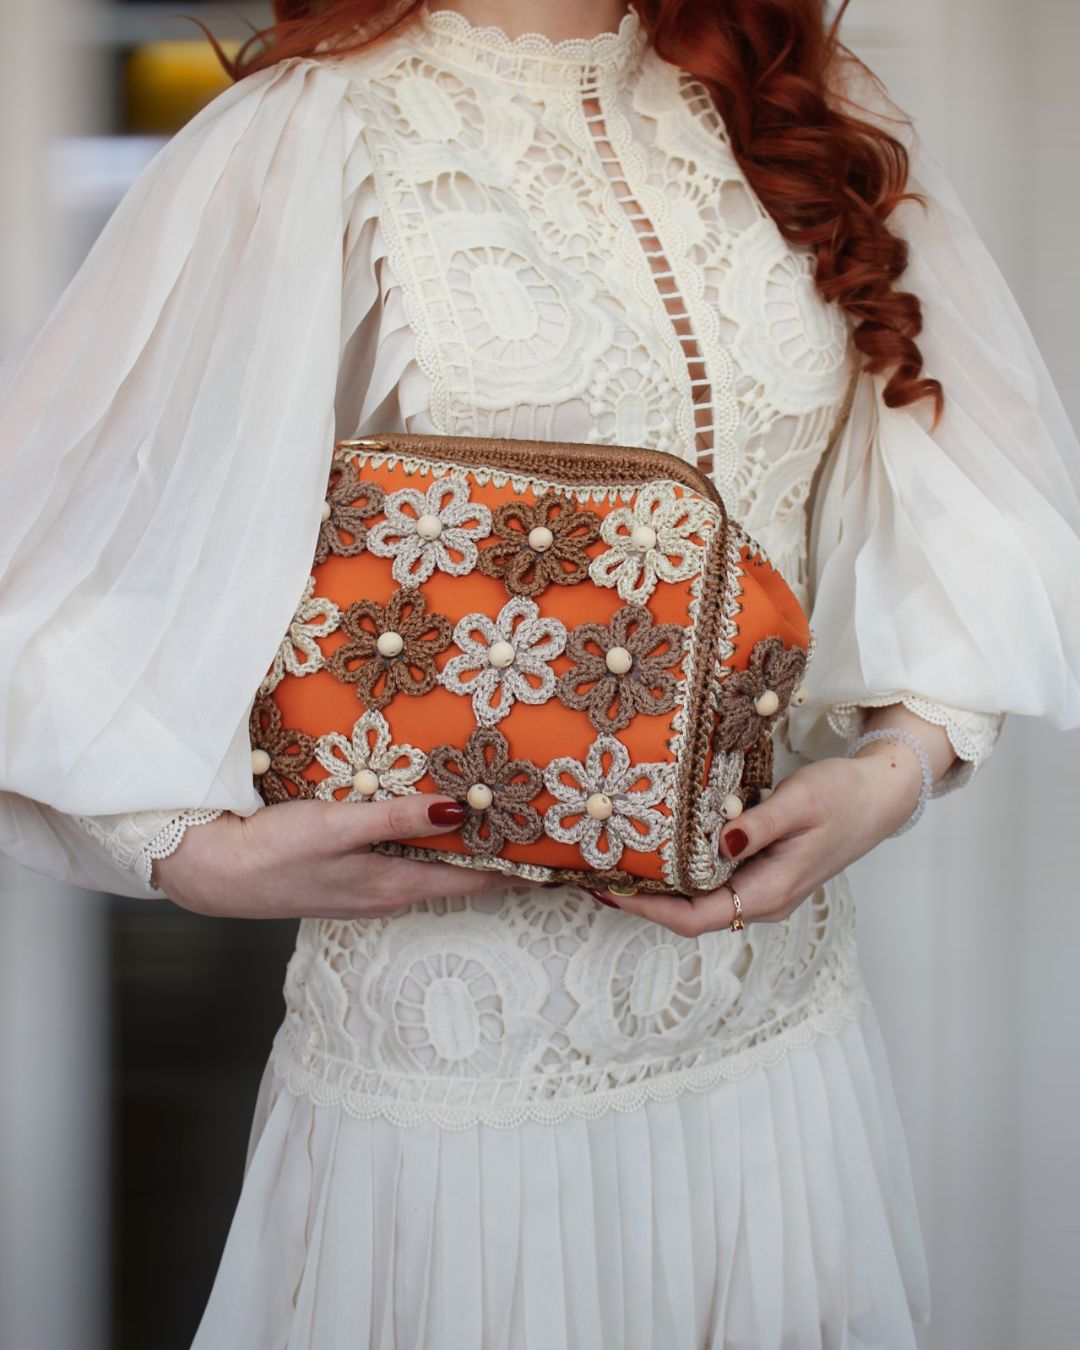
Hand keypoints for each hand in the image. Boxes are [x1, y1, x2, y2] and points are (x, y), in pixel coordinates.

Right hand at [151, 795, 508, 918]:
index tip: (555, 856)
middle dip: (497, 853)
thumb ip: (396, 818)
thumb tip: (459, 810)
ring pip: (431, 866)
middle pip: (458, 874)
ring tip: (498, 818)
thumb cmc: (274, 852)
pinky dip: (427, 842)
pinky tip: (428, 821)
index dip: (516, 868)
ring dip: (462, 846)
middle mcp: (388, 894)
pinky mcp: (347, 876)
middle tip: (535, 825)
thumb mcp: (338, 827)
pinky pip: (403, 859)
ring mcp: (367, 888)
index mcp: (394, 886)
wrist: (214, 874)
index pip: (474, 879)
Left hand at [586, 736, 932, 937]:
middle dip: (642, 900)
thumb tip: (722, 842)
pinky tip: (658, 846)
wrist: (880, 794)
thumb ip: (759, 825)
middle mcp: (761, 899)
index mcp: (768, 893)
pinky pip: (712, 879)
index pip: (695, 918)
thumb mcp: (800, 803)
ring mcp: (761, 886)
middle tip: (595, 873)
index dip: (648, 910)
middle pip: (689, 914)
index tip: (610, 890)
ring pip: (699, 898)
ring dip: (658, 887)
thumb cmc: (843, 797)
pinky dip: (680, 870)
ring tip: (615, 860)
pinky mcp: (761, 869)